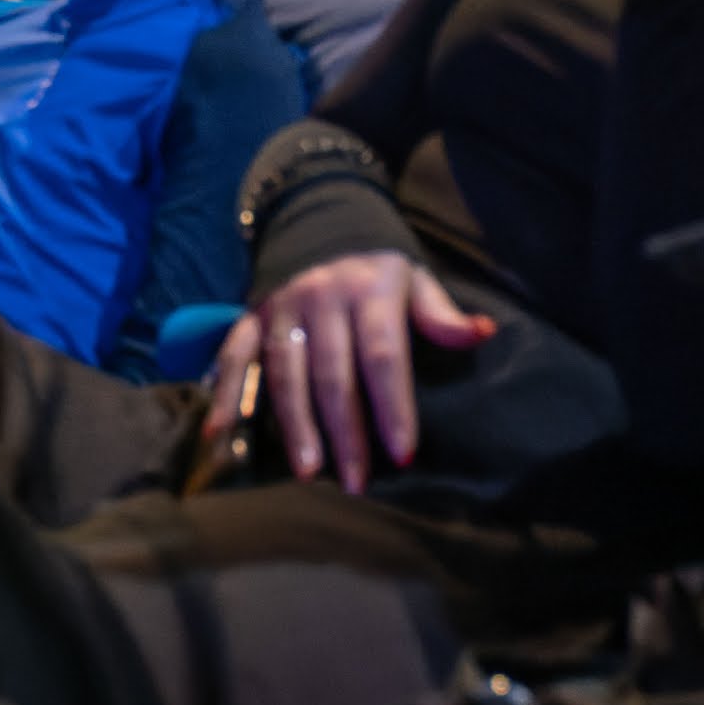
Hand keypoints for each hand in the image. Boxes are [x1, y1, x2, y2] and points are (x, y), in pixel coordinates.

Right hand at [205, 251, 495, 491]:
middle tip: (358, 483)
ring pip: (284, 370)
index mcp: (369, 289)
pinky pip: (233, 356)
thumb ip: (442, 314)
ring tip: (308, 471)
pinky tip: (220, 436)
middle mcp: (321, 296)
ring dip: (294, 423)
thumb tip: (483, 332)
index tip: (402, 454)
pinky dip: (226, 395)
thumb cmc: (379, 272)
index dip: (392, 405)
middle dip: (345, 430)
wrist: (321, 220)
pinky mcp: (250, 315)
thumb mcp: (417, 280)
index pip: (382, 354)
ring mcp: (281, 305)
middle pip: (332, 372)